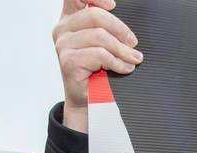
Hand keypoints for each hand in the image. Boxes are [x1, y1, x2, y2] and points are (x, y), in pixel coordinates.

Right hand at [52, 0, 141, 130]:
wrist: (88, 99)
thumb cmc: (95, 71)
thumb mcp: (102, 44)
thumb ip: (106, 28)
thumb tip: (126, 29)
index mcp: (69, 19)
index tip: (113, 5)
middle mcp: (63, 29)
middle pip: (95, 16)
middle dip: (120, 29)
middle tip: (133, 43)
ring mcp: (63, 45)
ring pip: (100, 37)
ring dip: (122, 50)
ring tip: (132, 59)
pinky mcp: (69, 61)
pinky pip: (100, 55)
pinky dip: (117, 62)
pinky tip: (124, 68)